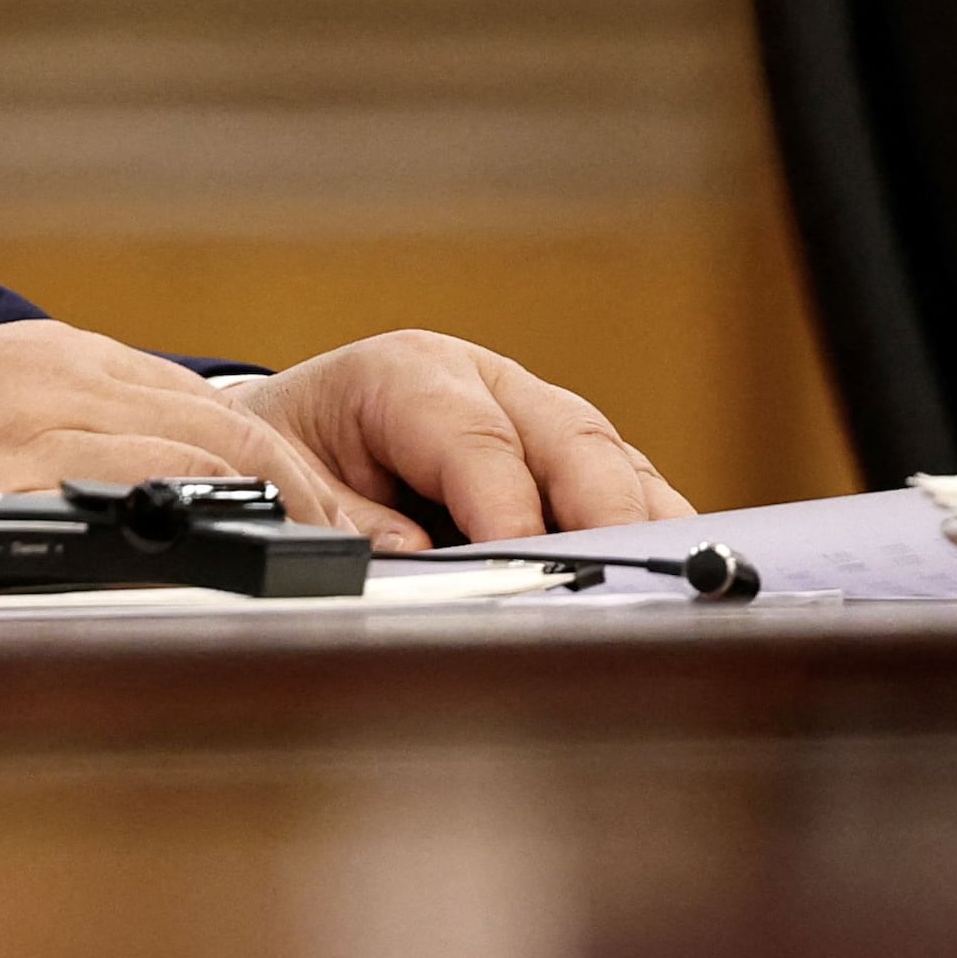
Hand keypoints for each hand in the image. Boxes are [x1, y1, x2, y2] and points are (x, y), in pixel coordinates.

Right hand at [0, 321, 394, 541]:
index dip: (297, 473)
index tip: (357, 528)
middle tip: (382, 556)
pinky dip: (193, 533)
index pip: (208, 410)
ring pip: (188, 459)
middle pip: (221, 430)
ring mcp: (16, 424)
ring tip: (340, 569)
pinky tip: (238, 567)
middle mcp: (43, 378)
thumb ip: (65, 440)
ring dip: (278, 516)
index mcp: (45, 360)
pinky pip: (115, 503)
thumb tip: (169, 504)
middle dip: (313, 496)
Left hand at [218, 330, 694, 548]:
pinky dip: (650, 530)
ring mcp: (535, 417)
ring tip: (668, 584)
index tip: (524, 563)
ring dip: (642, 522)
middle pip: (569, 436)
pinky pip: (624, 487)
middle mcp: (486, 383)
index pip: (475, 438)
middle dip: (602, 509)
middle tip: (622, 576)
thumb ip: (344, 518)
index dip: (505, 503)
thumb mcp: (287, 475)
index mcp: (408, 374)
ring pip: (612, 460)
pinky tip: (669, 577)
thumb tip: (413, 559)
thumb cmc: (289, 451)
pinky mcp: (565, 460)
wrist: (287, 432)